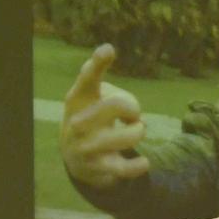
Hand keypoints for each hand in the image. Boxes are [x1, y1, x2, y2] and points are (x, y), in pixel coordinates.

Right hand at [60, 43, 149, 188]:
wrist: (75, 157)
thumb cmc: (92, 117)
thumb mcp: (90, 97)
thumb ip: (106, 84)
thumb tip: (117, 78)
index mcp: (77, 99)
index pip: (87, 78)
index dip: (97, 64)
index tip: (108, 50)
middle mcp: (78, 122)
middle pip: (118, 104)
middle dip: (134, 107)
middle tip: (131, 115)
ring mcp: (87, 147)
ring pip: (132, 134)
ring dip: (140, 131)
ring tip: (134, 132)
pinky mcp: (99, 168)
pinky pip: (128, 168)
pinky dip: (140, 165)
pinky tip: (143, 161)